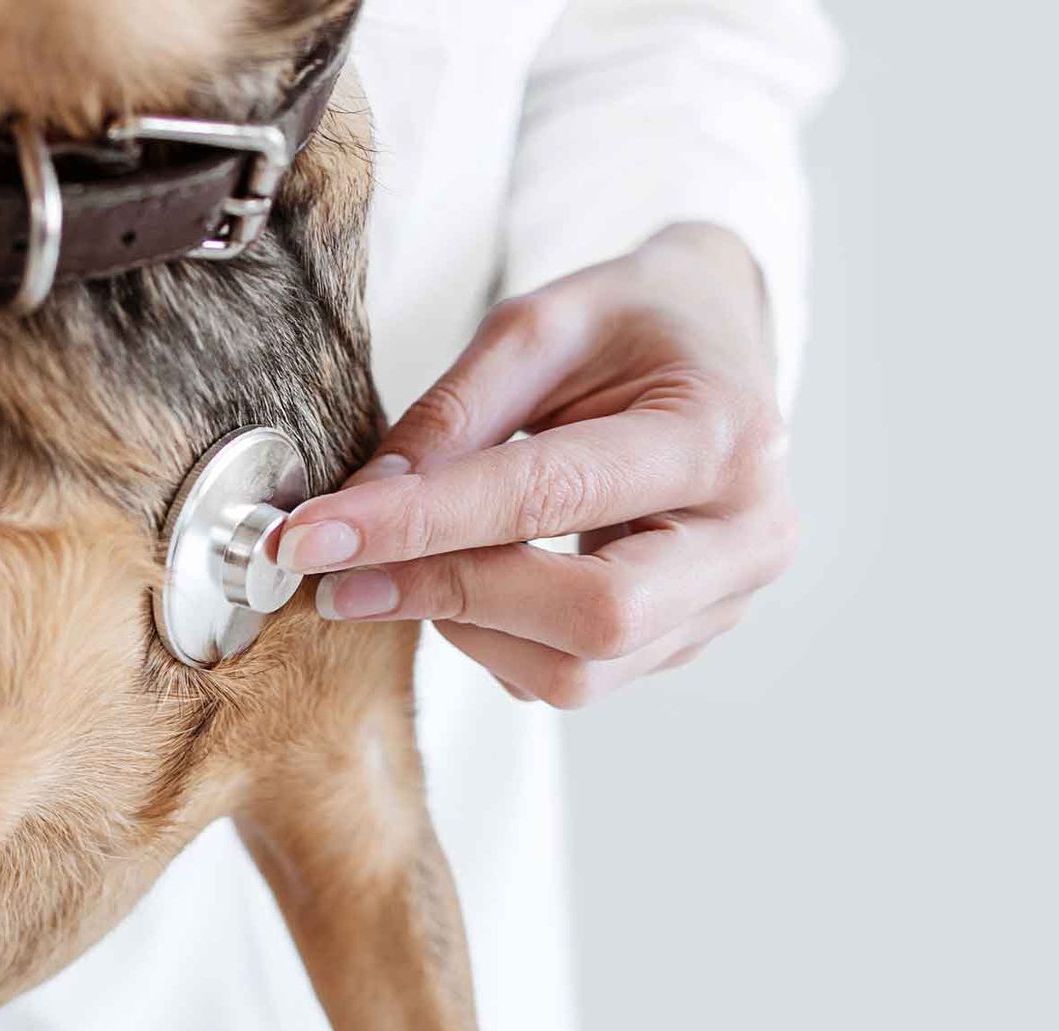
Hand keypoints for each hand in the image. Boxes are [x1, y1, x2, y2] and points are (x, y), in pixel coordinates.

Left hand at [277, 223, 793, 706]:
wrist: (717, 342)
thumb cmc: (633, 324)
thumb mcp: (540, 324)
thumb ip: (453, 416)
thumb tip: (362, 510)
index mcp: (721, 435)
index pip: (554, 497)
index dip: (422, 526)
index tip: (312, 539)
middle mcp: (746, 536)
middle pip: (592, 617)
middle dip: (450, 597)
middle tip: (340, 577)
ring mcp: (726, 604)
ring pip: (577, 673)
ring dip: (466, 625)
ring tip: (416, 560)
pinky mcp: (687, 642)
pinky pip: (574, 677)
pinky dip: (498, 639)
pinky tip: (477, 578)